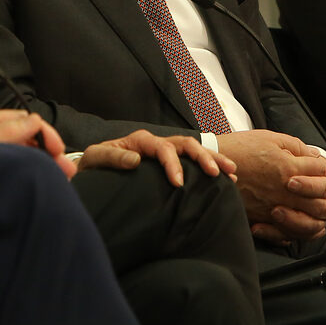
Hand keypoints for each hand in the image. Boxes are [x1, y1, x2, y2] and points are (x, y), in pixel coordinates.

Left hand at [0, 109, 75, 177]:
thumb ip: (7, 132)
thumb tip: (36, 122)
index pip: (26, 121)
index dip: (46, 135)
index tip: (58, 152)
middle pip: (27, 139)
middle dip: (48, 152)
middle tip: (66, 171)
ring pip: (22, 154)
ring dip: (41, 164)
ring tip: (57, 181)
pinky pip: (13, 168)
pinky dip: (27, 173)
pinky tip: (36, 183)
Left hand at [77, 129, 236, 186]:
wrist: (94, 168)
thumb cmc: (94, 164)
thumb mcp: (96, 158)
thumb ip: (112, 157)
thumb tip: (136, 160)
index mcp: (140, 140)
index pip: (163, 148)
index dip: (172, 164)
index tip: (179, 184)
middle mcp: (155, 143)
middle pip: (185, 144)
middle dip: (202, 157)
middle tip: (215, 174)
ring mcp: (164, 150)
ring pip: (193, 149)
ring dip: (212, 159)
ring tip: (231, 172)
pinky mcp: (169, 162)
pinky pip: (192, 161)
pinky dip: (209, 165)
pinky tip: (225, 177)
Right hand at [216, 129, 325, 243]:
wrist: (212, 166)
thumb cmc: (239, 149)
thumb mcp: (270, 138)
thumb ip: (296, 147)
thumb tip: (315, 157)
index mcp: (288, 168)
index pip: (322, 173)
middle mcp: (285, 192)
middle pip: (322, 202)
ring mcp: (274, 208)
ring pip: (310, 223)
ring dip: (324, 220)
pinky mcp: (263, 219)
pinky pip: (288, 235)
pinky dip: (300, 233)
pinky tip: (305, 227)